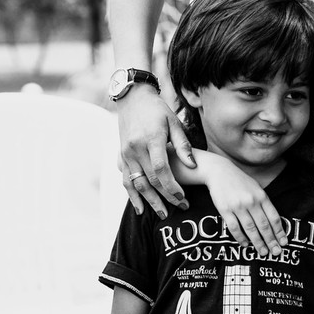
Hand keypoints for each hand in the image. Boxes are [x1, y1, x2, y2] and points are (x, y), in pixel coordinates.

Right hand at [118, 89, 194, 216]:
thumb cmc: (157, 110)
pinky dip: (132, 195)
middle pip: (150, 181)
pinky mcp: (121, 156)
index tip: (183, 198)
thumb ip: (183, 145)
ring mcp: (125, 153)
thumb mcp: (174, 122)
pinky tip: (140, 208)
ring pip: (136, 184)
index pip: (161, 170)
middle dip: (165, 198)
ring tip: (162, 214)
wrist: (132, 99)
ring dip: (148, 202)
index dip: (172, 187)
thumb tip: (193, 166)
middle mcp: (135, 148)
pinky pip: (125, 180)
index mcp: (151, 139)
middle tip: (180, 208)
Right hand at [199, 152, 286, 255]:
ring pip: (250, 229)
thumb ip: (264, 203)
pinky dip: (241, 238)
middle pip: (264, 225)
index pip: (274, 217)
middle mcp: (251, 201)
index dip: (280, 232)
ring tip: (263, 252)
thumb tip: (273, 223)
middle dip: (271, 241)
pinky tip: (246, 244)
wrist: (220, 171)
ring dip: (258, 242)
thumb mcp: (256, 188)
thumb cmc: (240, 181)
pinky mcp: (225, 210)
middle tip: (276, 252)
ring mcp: (238, 206)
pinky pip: (234, 228)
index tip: (284, 243)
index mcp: (261, 196)